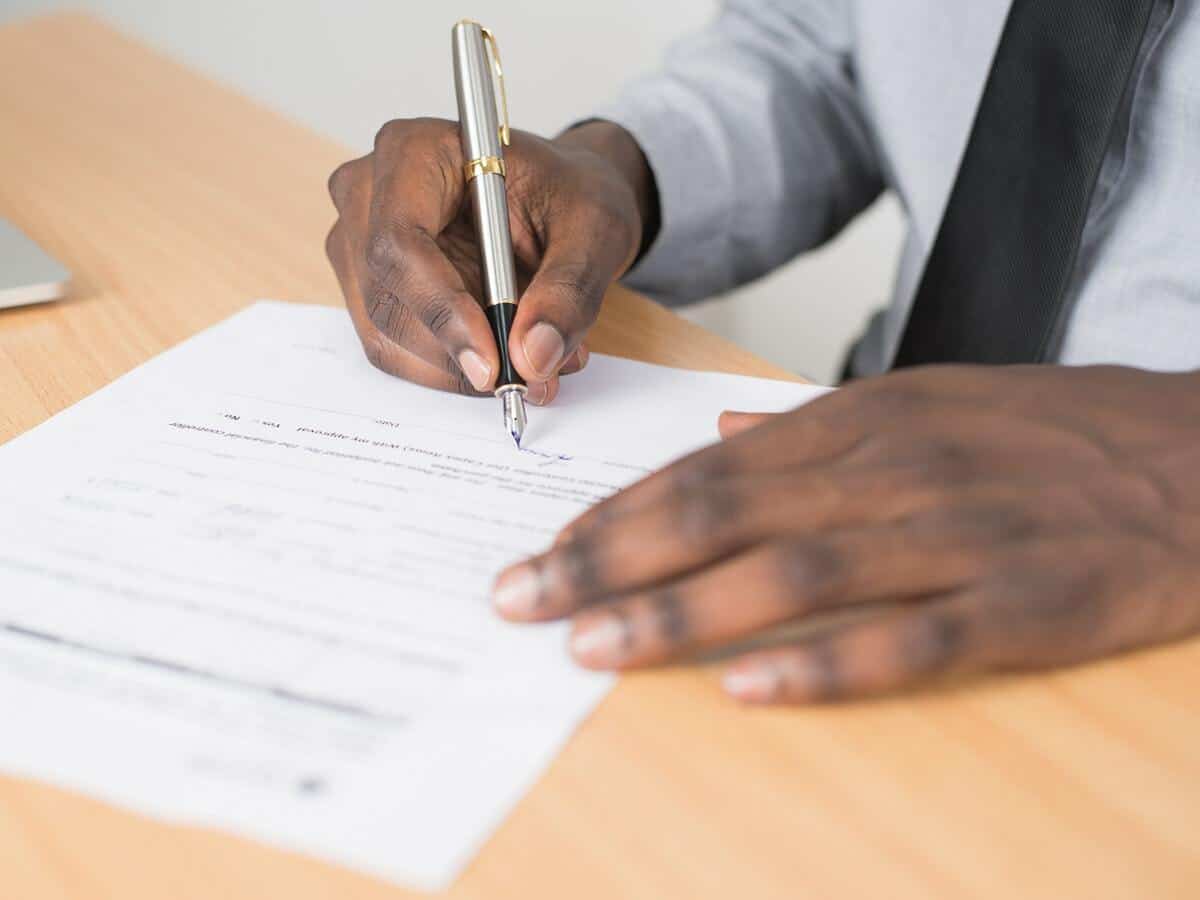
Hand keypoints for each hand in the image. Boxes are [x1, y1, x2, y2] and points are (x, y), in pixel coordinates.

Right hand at [325, 119, 653, 403]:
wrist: (559, 201)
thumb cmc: (569, 194)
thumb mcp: (595, 229)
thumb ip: (569, 290)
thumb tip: (533, 356)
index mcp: (414, 151)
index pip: (399, 241)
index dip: (441, 309)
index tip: (492, 361)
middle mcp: (369, 194)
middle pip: (386, 298)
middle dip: (457, 352)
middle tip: (531, 377)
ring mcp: (360, 244)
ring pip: (386, 335)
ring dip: (459, 369)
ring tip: (534, 363)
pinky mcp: (372, 288)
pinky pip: (397, 350)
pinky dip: (452, 369)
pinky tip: (505, 356)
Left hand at [492, 365, 1199, 703]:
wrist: (1198, 452)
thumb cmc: (1048, 431)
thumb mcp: (926, 399)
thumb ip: (817, 423)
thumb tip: (725, 428)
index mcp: (861, 421)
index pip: (705, 467)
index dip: (615, 512)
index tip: (541, 551)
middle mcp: (892, 469)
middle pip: (722, 513)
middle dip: (609, 559)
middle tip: (522, 600)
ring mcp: (957, 535)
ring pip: (793, 572)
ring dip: (681, 610)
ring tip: (592, 646)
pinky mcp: (1025, 603)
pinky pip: (910, 639)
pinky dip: (824, 665)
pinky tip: (747, 689)